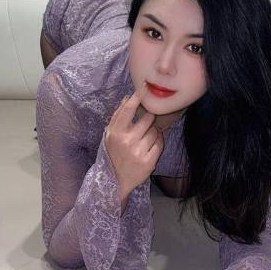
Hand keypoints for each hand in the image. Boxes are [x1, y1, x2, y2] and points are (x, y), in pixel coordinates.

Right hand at [105, 81, 164, 196]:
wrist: (115, 181)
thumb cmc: (113, 154)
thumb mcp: (110, 135)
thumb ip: (118, 116)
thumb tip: (127, 98)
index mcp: (115, 132)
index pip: (129, 109)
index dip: (138, 96)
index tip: (145, 87)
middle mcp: (126, 141)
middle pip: (148, 118)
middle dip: (149, 120)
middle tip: (144, 126)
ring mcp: (138, 152)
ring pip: (155, 131)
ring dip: (153, 133)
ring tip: (144, 140)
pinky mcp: (149, 162)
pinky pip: (160, 143)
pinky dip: (158, 142)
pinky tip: (149, 147)